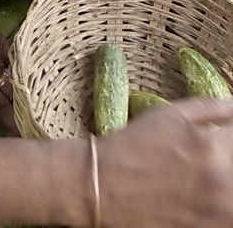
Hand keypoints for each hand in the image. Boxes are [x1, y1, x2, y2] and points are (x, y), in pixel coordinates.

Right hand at [94, 98, 232, 227]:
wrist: (104, 187)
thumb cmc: (133, 145)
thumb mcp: (169, 115)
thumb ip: (209, 107)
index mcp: (212, 148)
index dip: (231, 134)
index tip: (224, 136)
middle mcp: (221, 182)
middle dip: (227, 154)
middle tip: (207, 155)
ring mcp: (217, 214)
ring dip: (226, 180)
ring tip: (206, 175)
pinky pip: (227, 216)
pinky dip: (221, 205)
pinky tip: (205, 196)